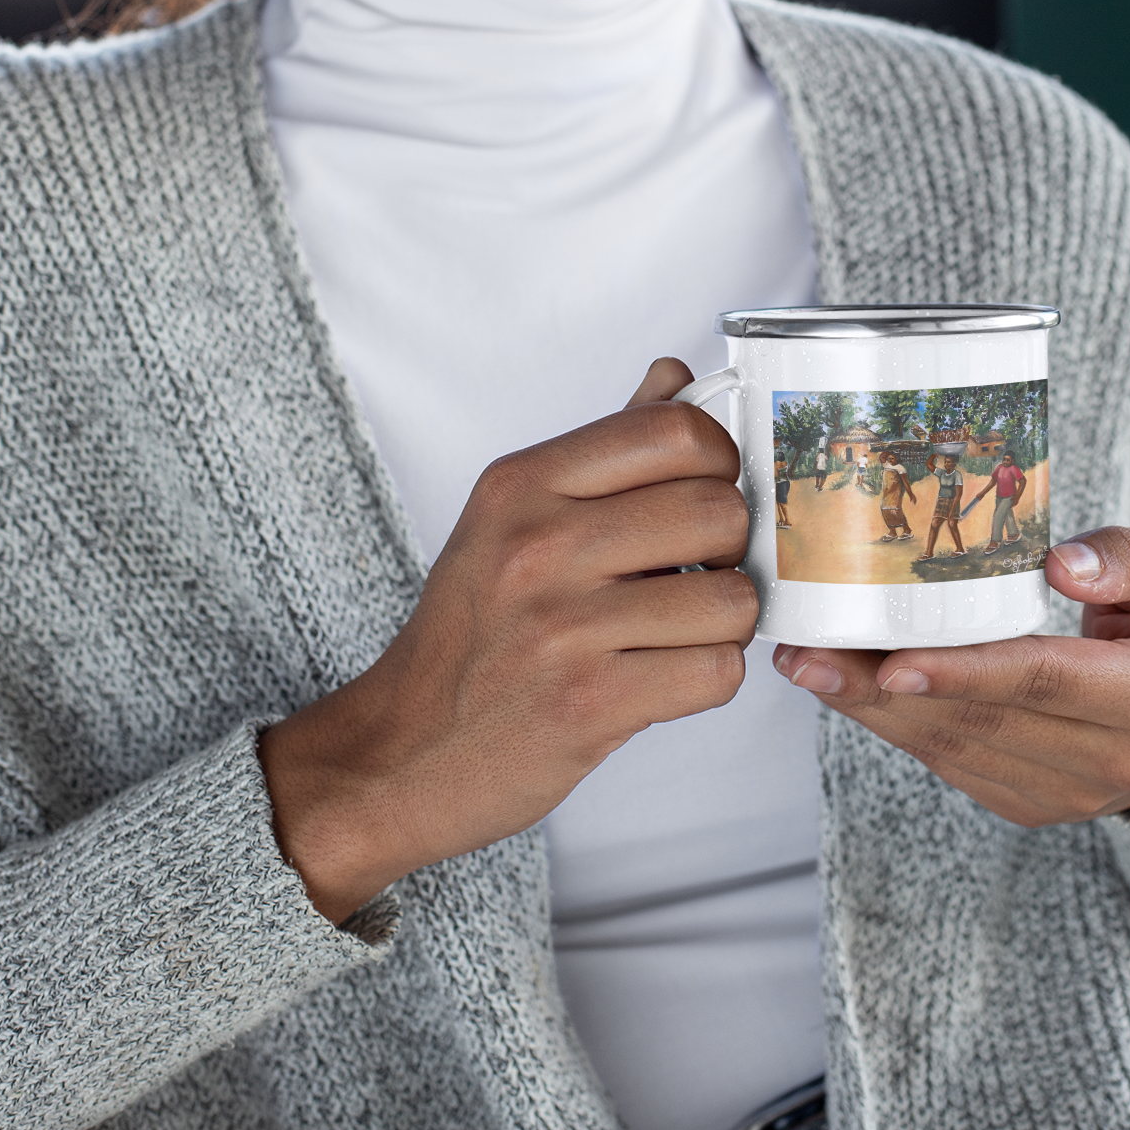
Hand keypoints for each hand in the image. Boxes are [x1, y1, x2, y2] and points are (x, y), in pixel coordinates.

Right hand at [260, 359, 753, 920]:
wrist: (400, 751)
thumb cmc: (470, 635)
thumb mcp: (513, 518)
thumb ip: (604, 450)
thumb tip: (675, 377)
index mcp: (522, 483)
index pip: (675, 431)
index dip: (717, 463)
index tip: (702, 495)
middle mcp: (538, 544)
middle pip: (718, 510)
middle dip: (729, 549)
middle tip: (694, 573)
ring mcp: (562, 625)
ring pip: (730, 599)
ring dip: (722, 624)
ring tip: (677, 632)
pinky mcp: (589, 703)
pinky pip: (716, 672)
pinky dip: (707, 678)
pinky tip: (664, 678)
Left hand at [773, 526, 1129, 825]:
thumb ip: (1129, 560)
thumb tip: (1061, 563)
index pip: (1045, 681)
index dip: (966, 671)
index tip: (893, 660)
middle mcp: (1112, 760)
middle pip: (981, 720)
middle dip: (884, 688)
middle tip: (808, 651)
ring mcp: (1066, 794)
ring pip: (953, 748)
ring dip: (870, 708)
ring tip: (805, 663)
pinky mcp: (1027, 804)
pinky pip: (949, 763)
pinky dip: (892, 724)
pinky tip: (844, 686)